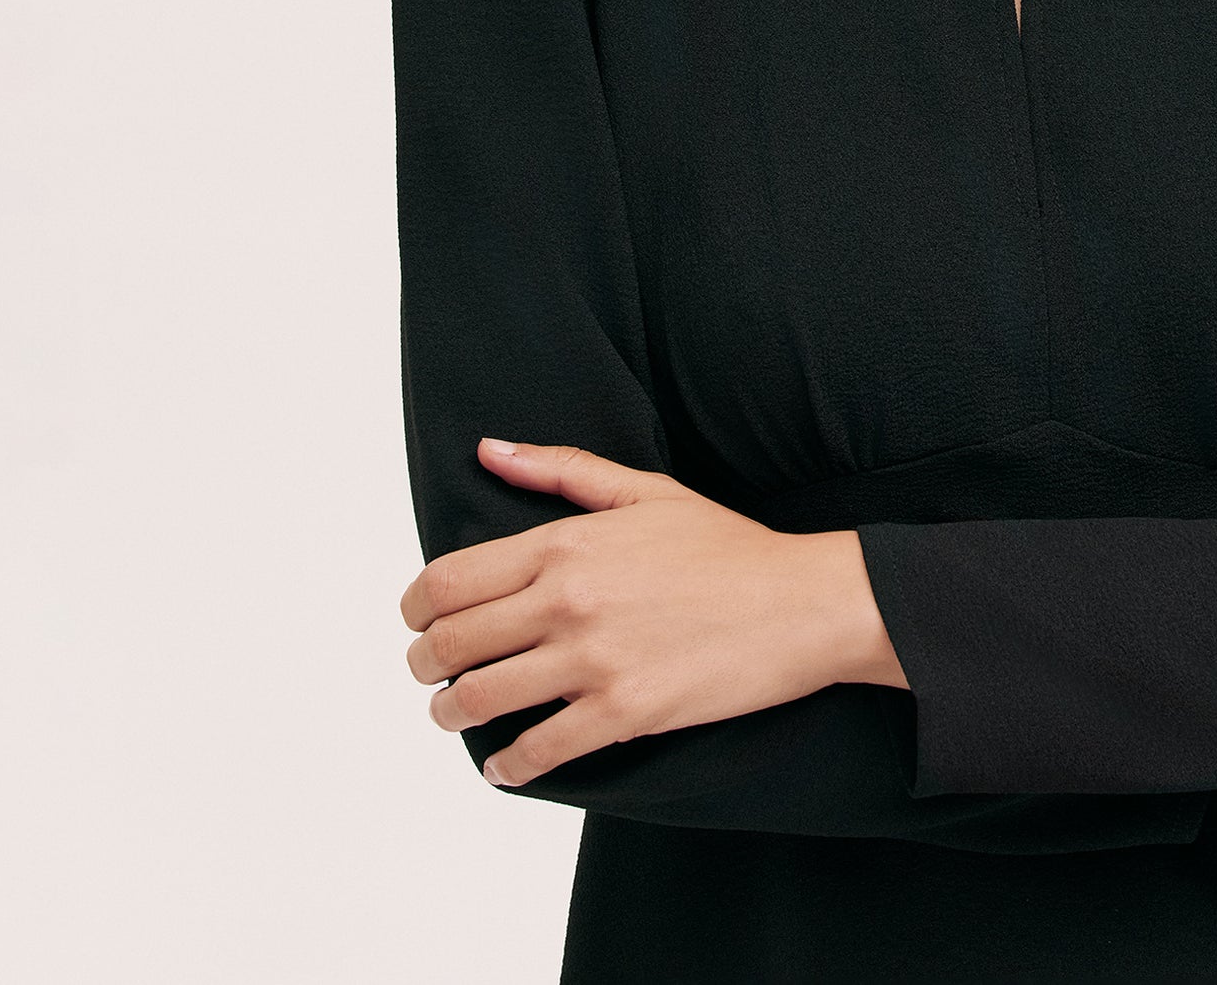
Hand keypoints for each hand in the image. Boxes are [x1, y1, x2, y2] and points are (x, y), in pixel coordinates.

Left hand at [399, 439, 905, 787]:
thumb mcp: (646, 492)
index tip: (417, 622)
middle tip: (429, 673)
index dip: (415, 608)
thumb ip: (561, 469)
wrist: (801, 602)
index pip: (449, 579)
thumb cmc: (728, 545)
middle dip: (424, 664)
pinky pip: (537, 750)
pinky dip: (509, 766)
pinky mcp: (622, 713)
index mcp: (566, 542)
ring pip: (480, 700)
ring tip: (455, 714)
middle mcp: (568, 600)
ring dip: (451, 714)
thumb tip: (491, 450)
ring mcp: (592, 660)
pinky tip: (507, 765)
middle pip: (450, 643)